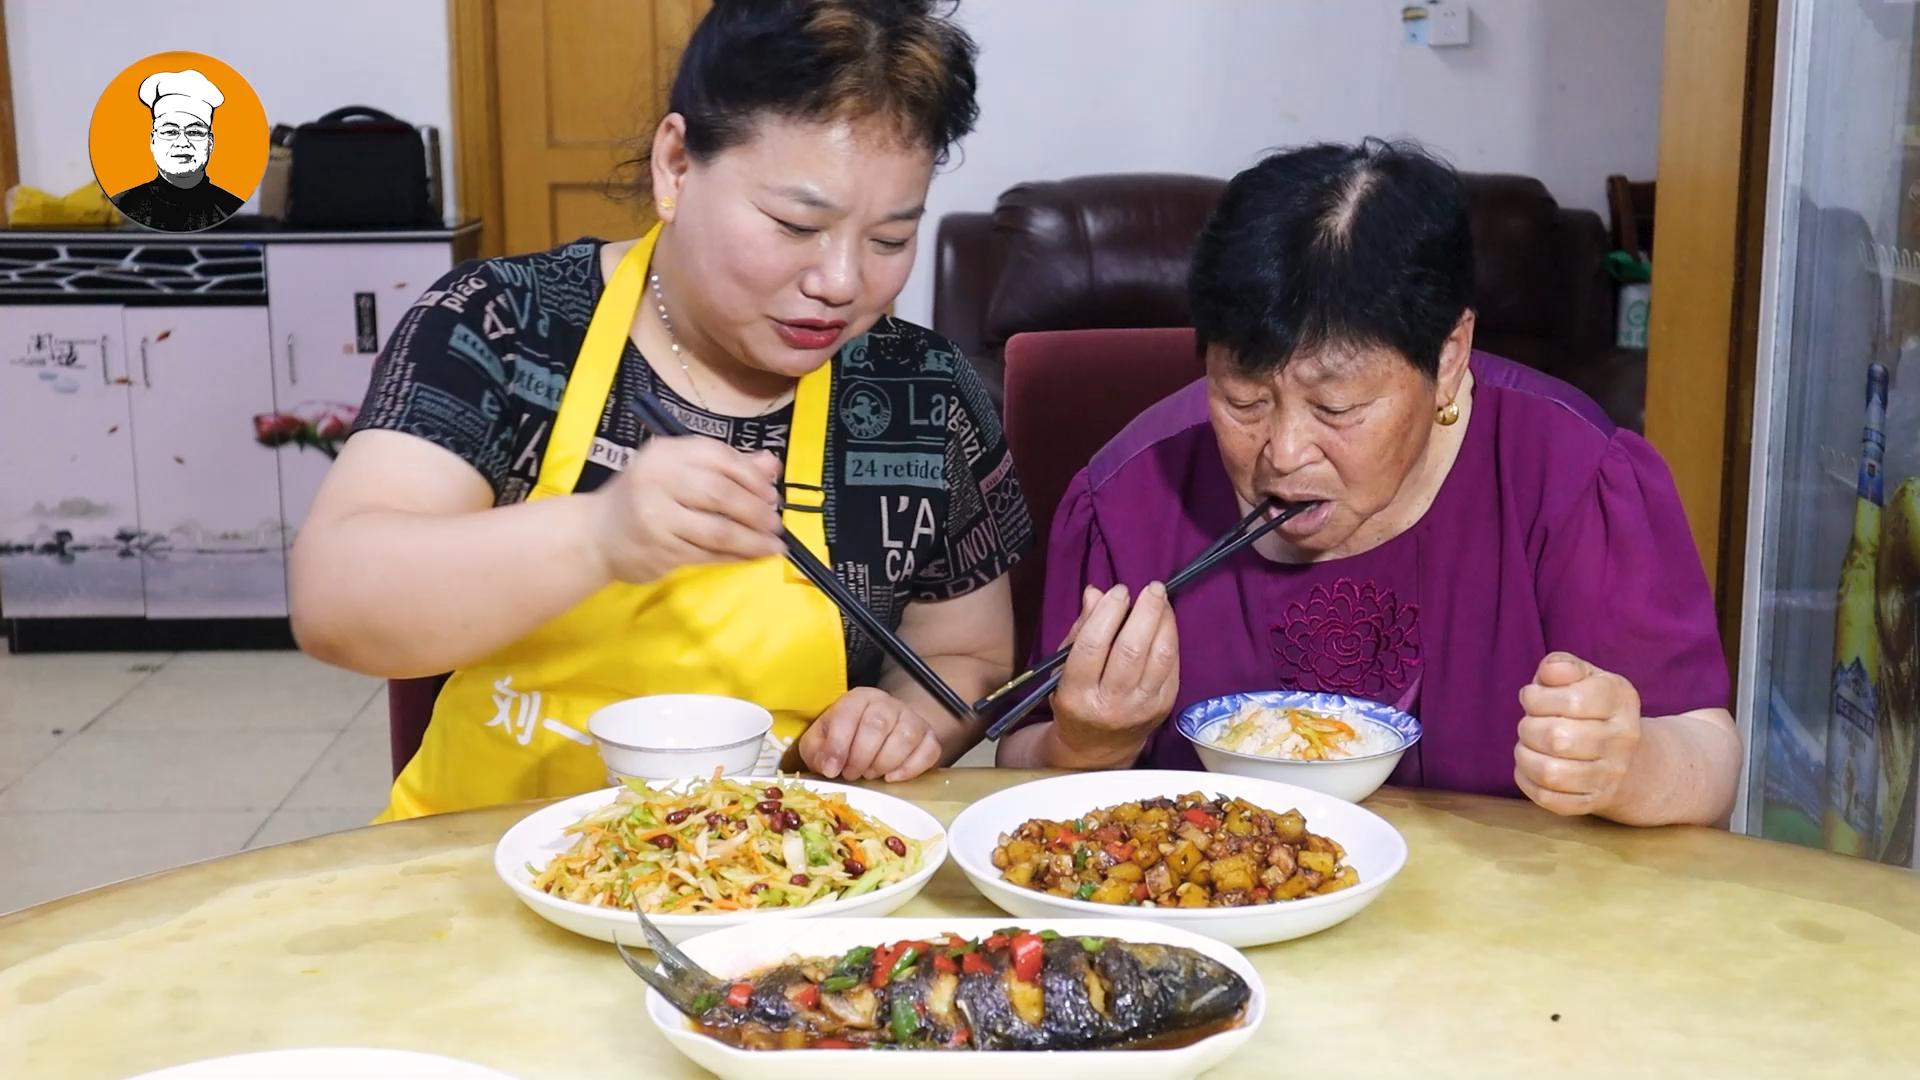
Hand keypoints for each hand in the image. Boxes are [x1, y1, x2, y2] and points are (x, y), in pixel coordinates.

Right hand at [588, 435, 784, 583]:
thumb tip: (772, 465)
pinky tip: (751, 556)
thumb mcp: (679, 470)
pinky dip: (735, 556)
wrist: (596, 534)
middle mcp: (658, 480)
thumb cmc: (645, 497)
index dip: (752, 476)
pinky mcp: (659, 550)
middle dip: (756, 510)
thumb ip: (725, 466)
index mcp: (667, 453)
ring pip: (718, 530)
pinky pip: (707, 554)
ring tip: (774, 545)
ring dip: (752, 539)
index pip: (719, 457)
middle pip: (721, 494)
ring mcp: (656, 517)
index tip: (771, 493)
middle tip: (775, 523)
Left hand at [799, 687, 942, 781]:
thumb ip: (817, 752)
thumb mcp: (820, 742)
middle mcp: (887, 703)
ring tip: (870, 774)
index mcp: (857, 699)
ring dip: (883, 763)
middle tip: (852, 774)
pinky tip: (892, 777)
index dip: (838, 745)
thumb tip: (829, 767)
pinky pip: (928, 751)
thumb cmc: (845, 739)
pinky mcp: (929, 737)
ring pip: (904, 738)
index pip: (848, 715)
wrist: (878, 736)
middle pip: (878, 725)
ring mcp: (912, 719)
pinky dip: (910, 768)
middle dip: (861, 757)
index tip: (832, 770)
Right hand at [1048, 583, 1179, 767]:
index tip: (1119, 591)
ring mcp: (1140, 708)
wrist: (1097, 749)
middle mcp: (1110, 704)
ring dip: (1164, 622)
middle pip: (1131, 650)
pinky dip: (1171, 640)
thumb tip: (1096, 593)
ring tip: (1161, 599)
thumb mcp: (1064, 668)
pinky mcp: (1162, 707)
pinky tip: (1165, 623)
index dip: (1108, 613)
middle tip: (1151, 588)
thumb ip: (1081, 629)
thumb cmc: (1077, 700)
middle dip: (1145, 612)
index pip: (1093, 646)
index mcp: (1077, 694)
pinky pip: (1172, 667)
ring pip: (1158, 657)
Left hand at [1514, 652, 1642, 816]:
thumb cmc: (1592, 709)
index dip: (1538, 698)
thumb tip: (1549, 673)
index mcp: (1621, 700)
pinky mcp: (1593, 801)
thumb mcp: (1584, 678)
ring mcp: (1611, 774)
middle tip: (1528, 724)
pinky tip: (1530, 767)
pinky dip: (1528, 781)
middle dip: (1528, 728)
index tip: (1532, 697)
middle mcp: (1623, 739)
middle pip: (1558, 739)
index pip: (1572, 700)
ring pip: (1551, 773)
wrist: (1631, 758)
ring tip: (1527, 745)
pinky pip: (1548, 799)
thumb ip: (1562, 666)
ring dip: (1525, 756)